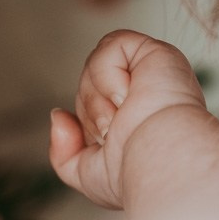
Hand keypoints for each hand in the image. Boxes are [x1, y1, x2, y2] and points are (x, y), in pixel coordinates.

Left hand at [49, 30, 207, 208]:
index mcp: (136, 116)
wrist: (160, 164)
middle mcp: (145, 91)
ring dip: (97, 97)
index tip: (104, 142)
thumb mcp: (86, 172)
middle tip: (111, 132)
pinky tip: (127, 96)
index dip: (87, 121)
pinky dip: (107, 74)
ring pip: (95, 63)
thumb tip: (58, 115)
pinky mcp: (156, 51)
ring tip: (120, 116)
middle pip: (88, 81)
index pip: (90, 101)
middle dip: (90, 111)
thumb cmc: (135, 174)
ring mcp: (151, 71)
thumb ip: (64, 151)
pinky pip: (112, 45)